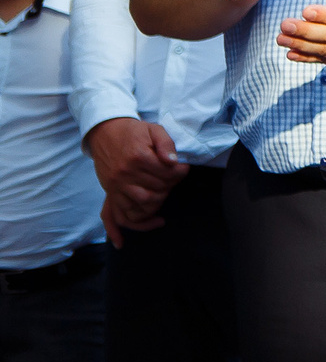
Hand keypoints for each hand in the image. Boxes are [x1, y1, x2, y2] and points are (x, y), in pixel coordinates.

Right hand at [88, 118, 183, 245]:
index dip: (181, 172)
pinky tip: (137, 232)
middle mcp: (125, 173)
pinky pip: (119, 214)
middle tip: (175, 179)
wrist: (105, 132)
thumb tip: (173, 162)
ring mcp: (116, 184)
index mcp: (138, 156)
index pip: (168, 173)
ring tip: (165, 192)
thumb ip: (166, 144)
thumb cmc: (133, 131)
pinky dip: (129, 224)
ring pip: (143, 203)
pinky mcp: (111, 191)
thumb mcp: (154, 129)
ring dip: (159, 201)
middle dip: (171, 185)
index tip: (183, 168)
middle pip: (158, 189)